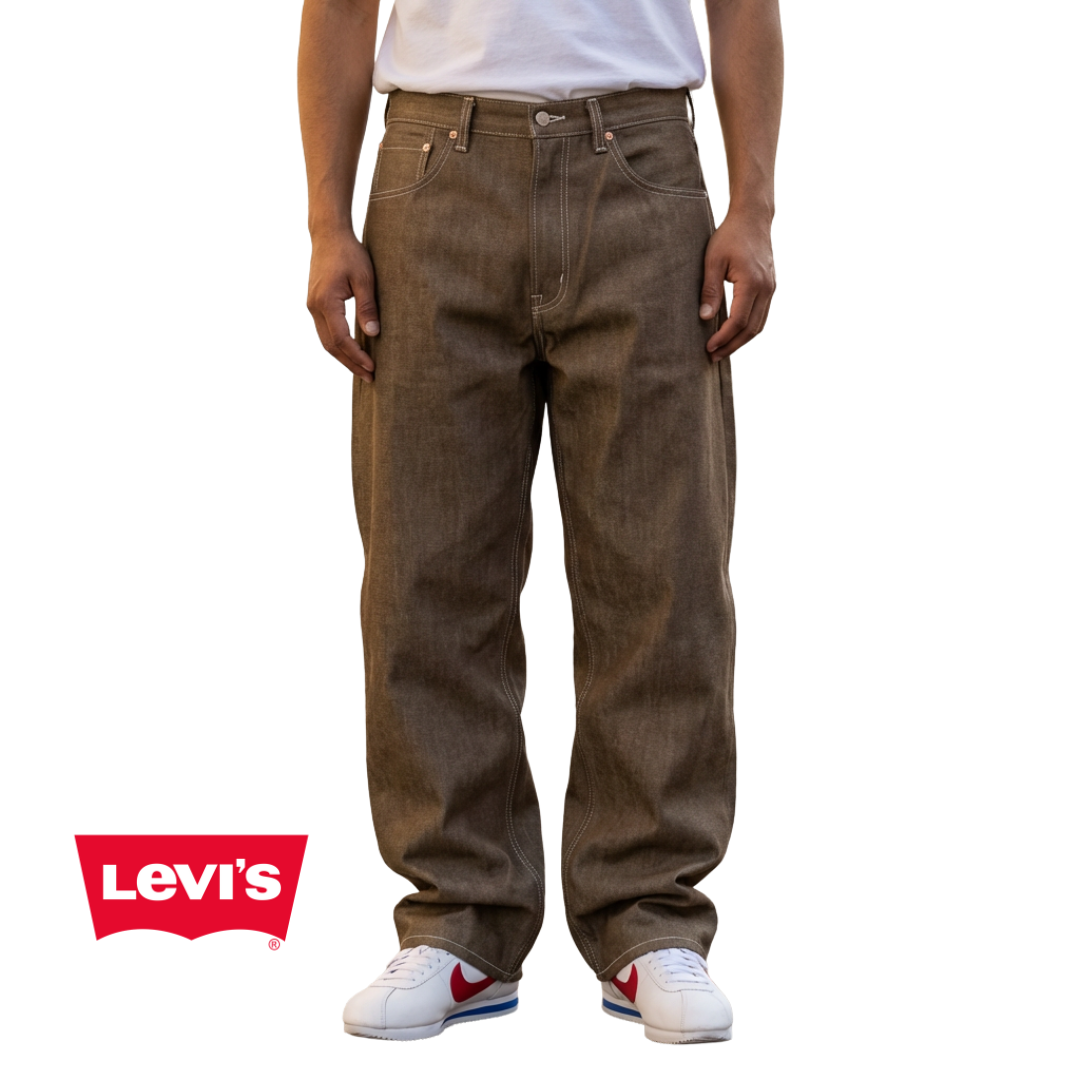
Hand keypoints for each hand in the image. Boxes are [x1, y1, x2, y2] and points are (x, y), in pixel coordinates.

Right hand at [306, 230, 378, 381]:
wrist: (328, 234)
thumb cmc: (349, 253)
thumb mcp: (365, 278)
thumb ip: (368, 307)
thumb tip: (373, 335)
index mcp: (325, 302)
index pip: (340, 339)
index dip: (356, 356)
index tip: (372, 367)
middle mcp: (314, 307)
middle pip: (331, 346)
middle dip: (350, 363)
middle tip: (370, 377)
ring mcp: (312, 306)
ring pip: (326, 341)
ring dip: (344, 357)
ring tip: (362, 369)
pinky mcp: (315, 304)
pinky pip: (325, 331)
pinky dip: (338, 345)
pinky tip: (352, 351)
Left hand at [699, 211, 775, 358]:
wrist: (753, 219)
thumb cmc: (730, 236)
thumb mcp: (713, 261)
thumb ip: (710, 290)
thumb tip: (705, 318)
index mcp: (752, 283)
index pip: (739, 321)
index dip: (724, 338)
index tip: (708, 348)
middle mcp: (766, 289)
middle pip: (752, 329)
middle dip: (732, 346)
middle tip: (713, 357)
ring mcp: (771, 288)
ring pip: (759, 325)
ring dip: (741, 340)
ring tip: (722, 350)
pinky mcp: (770, 287)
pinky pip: (761, 315)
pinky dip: (748, 329)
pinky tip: (733, 333)